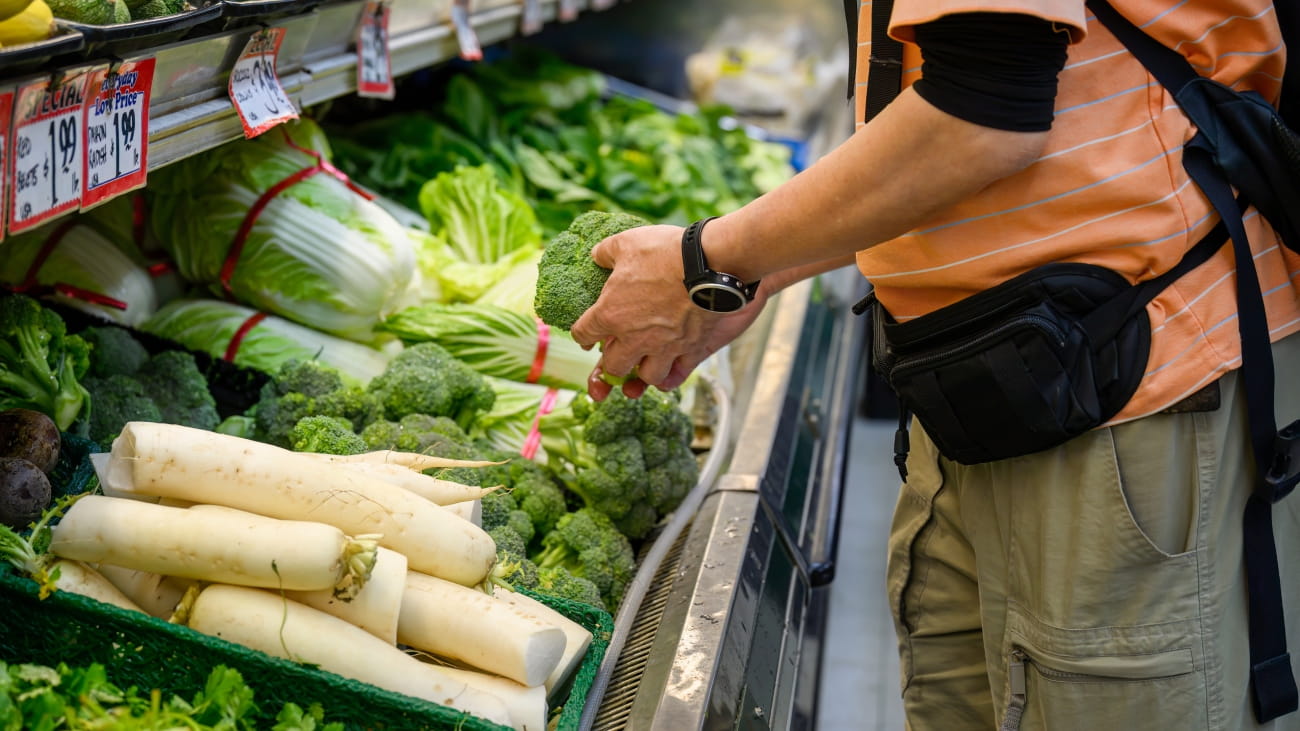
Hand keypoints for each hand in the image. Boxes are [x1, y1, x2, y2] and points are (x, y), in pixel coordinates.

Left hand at [571, 224, 766, 399]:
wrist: (708, 264)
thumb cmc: (664, 252)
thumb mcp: (626, 243)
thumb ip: (606, 252)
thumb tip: (597, 255)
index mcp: (610, 314)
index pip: (583, 334)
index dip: (582, 335)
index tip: (587, 336)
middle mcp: (634, 338)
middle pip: (613, 365)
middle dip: (612, 360)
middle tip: (617, 351)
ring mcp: (663, 347)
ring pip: (646, 376)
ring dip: (642, 370)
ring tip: (645, 360)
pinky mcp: (689, 349)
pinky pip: (677, 376)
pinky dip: (671, 376)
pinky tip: (669, 369)